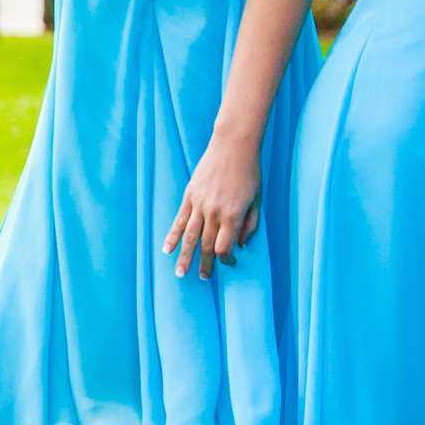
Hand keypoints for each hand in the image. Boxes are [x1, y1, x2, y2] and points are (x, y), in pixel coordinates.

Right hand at [163, 141, 258, 278]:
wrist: (233, 146)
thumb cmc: (250, 172)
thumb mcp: (257, 199)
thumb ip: (250, 224)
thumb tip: (241, 245)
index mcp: (233, 214)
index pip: (224, 246)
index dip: (226, 259)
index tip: (228, 262)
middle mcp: (214, 212)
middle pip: (205, 245)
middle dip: (204, 264)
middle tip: (202, 278)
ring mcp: (199, 204)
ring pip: (189, 237)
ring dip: (184, 257)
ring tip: (180, 273)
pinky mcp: (189, 196)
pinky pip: (179, 220)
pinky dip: (172, 236)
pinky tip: (167, 250)